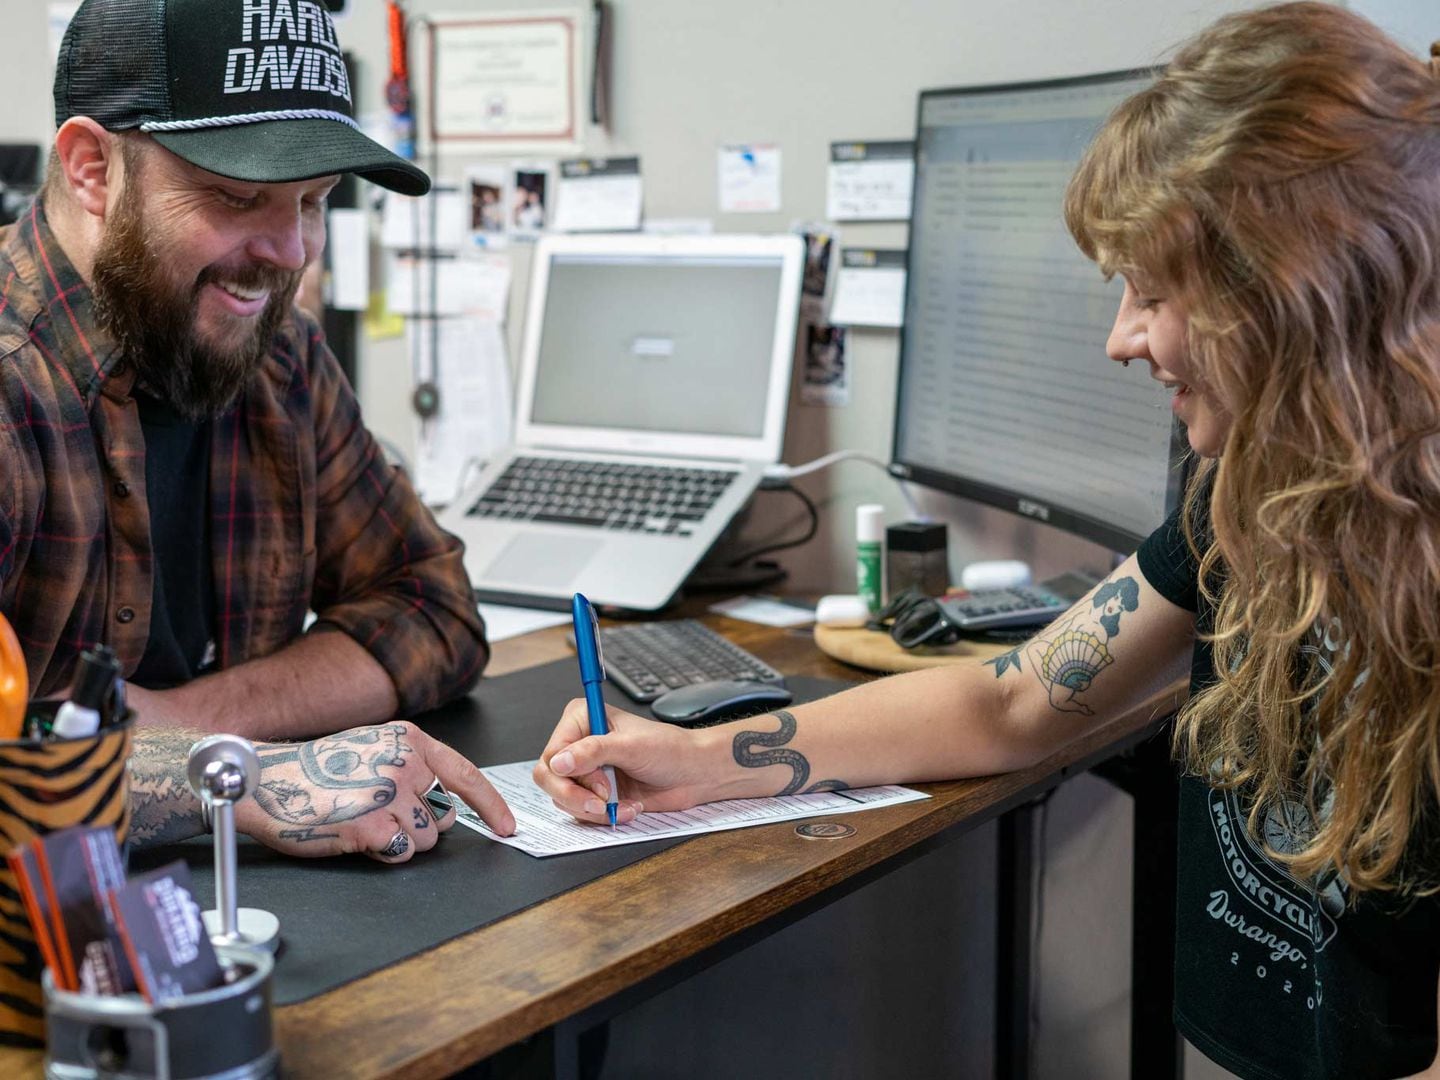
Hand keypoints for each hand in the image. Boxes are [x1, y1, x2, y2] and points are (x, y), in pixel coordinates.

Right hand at [234, 722, 513, 862]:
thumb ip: (412, 767)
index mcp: (410, 740)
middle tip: (380, 813)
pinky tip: (357, 835)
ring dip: (400, 841)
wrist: (268, 781)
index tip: (506, 827)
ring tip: (364, 821)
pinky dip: (384, 853)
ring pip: (424, 840)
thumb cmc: (317, 772)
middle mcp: (405, 763)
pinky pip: (400, 854)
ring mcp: (390, 794)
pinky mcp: (372, 825)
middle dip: (421, 825)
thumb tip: (447, 800)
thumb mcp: (373, 751)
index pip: (465, 774)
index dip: (490, 805)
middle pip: (444, 817)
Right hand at [533, 699, 720, 824]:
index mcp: (581, 719)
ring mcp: (586, 770)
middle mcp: (579, 744)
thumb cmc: (669, 750)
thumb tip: (558, 762)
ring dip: (594, 809)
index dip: (569, 774)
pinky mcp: (595, 792)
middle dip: (577, 796)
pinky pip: (581, 812)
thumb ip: (593, 751)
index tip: (600, 785)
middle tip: (603, 802)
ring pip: (563, 799)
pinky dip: (604, 816)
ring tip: (622, 803)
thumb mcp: (631, 746)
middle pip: (550, 779)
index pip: (552, 753)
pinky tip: (628, 807)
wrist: (693, 774)